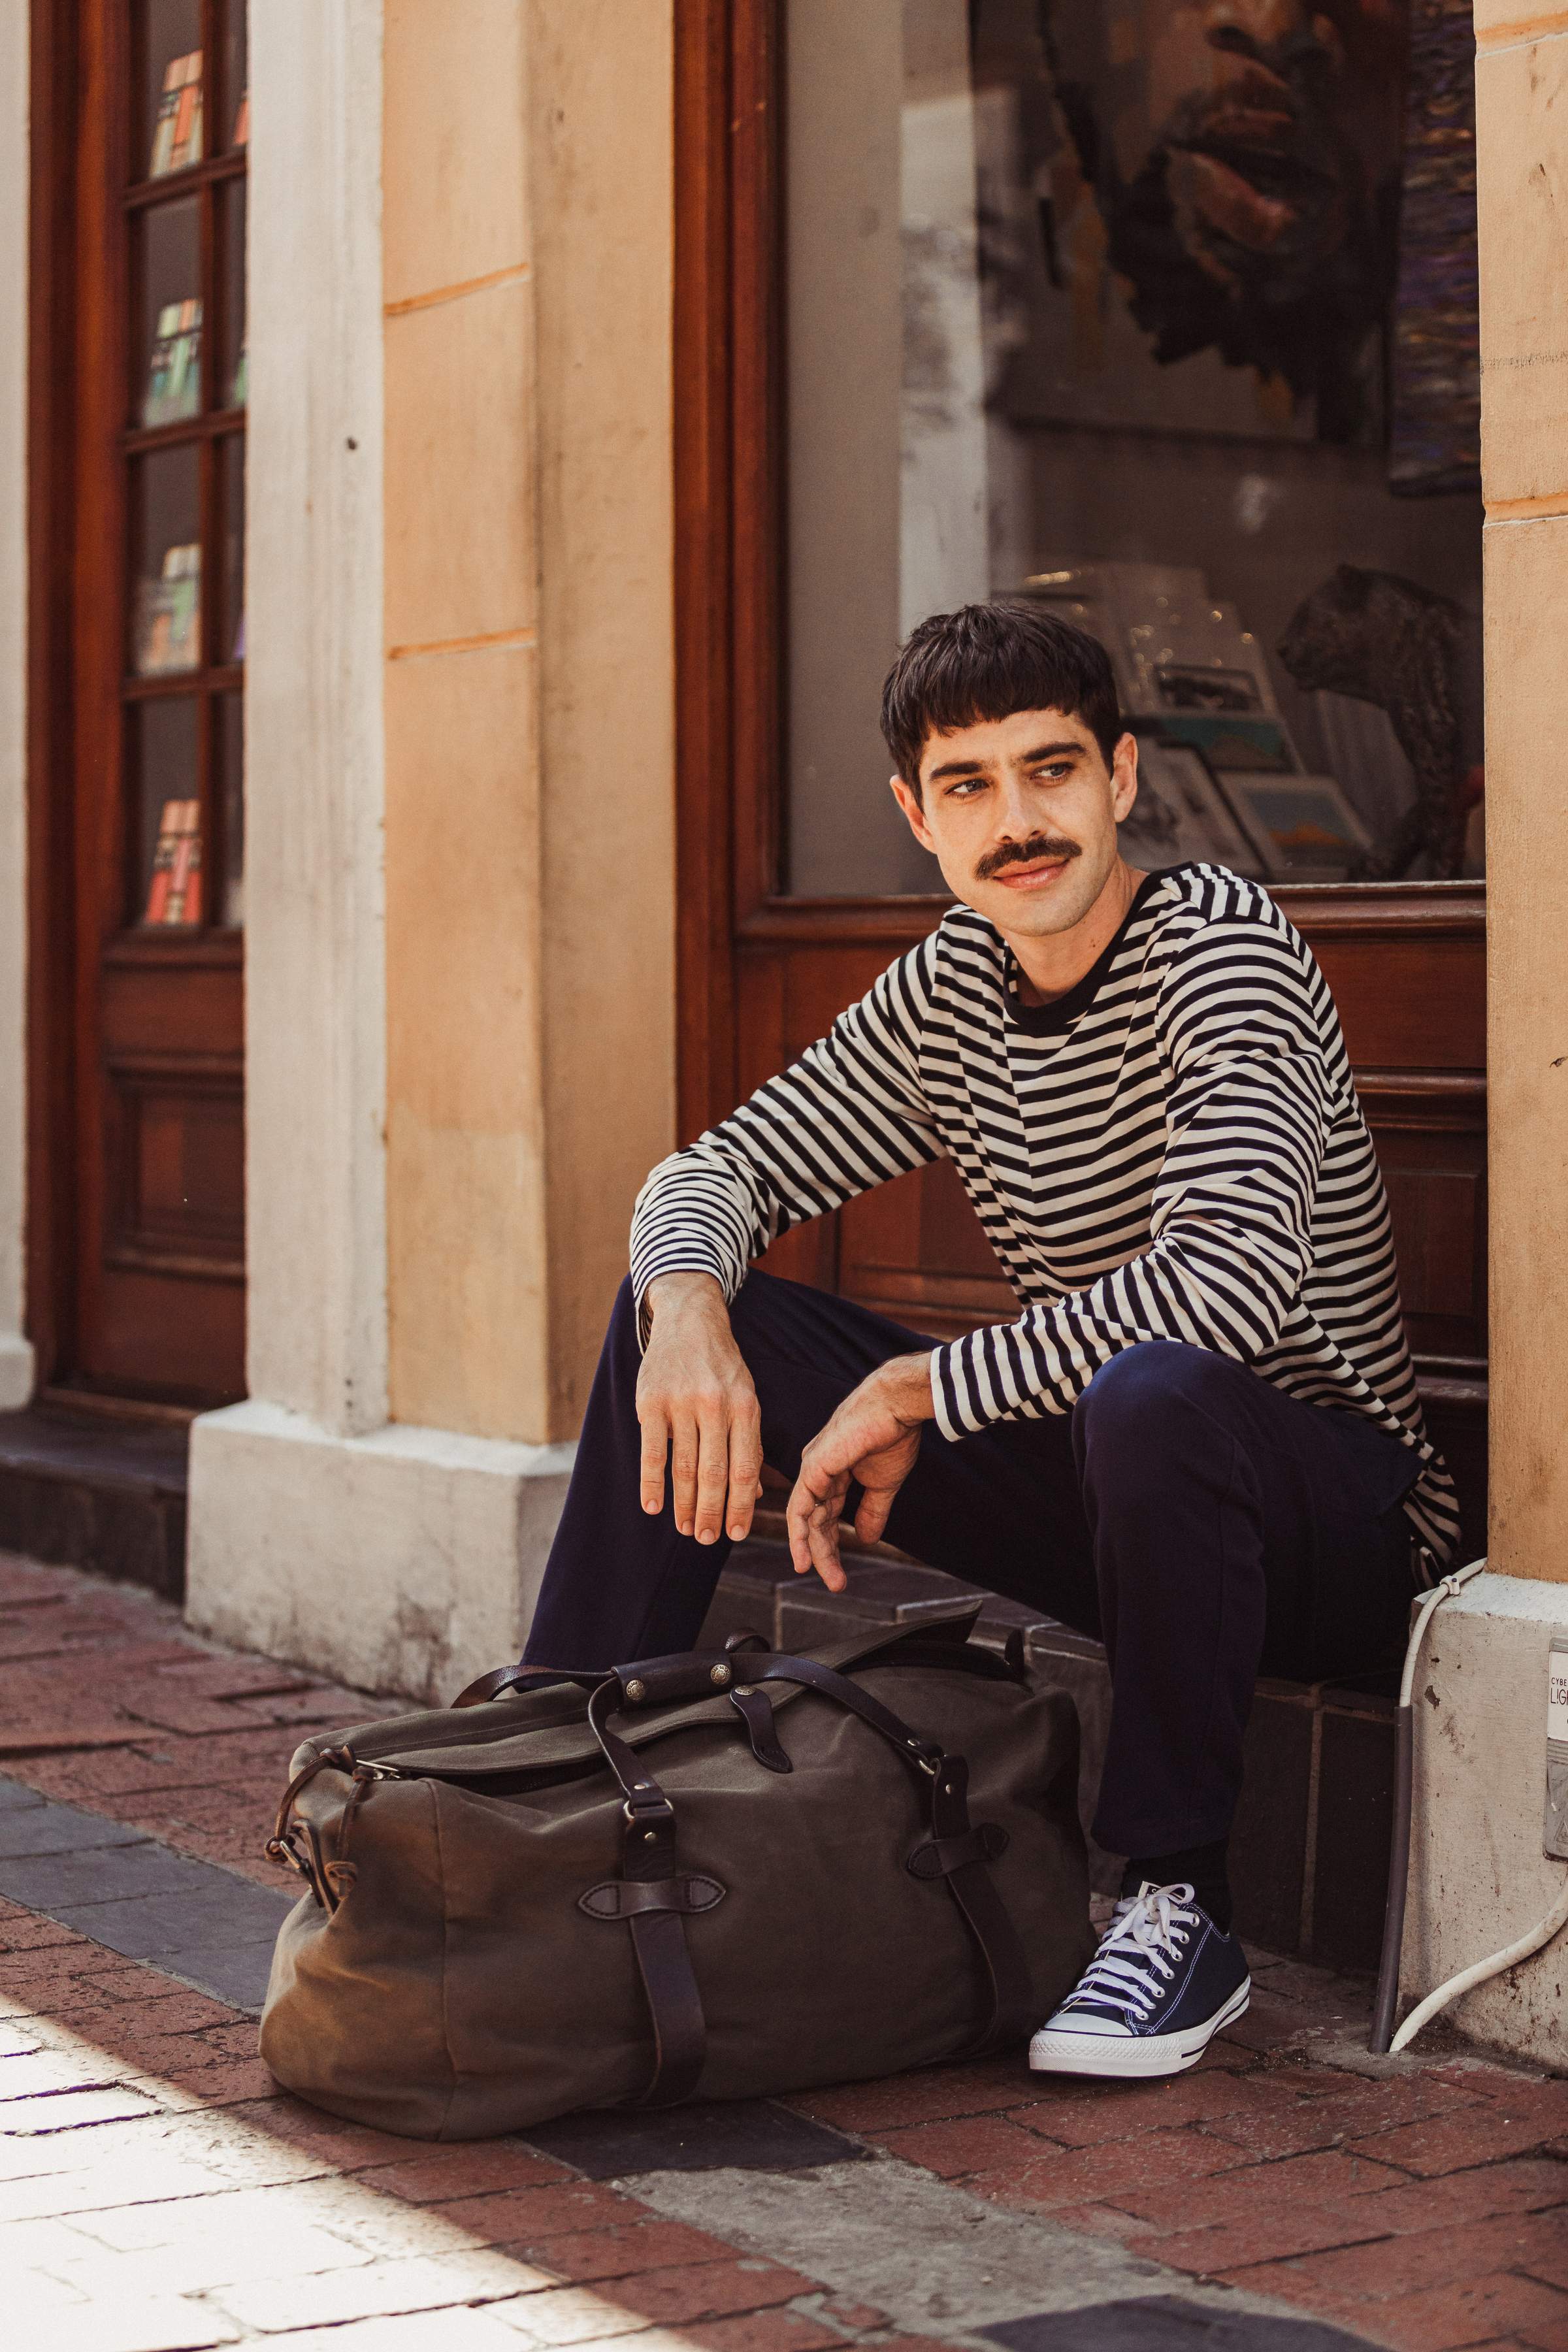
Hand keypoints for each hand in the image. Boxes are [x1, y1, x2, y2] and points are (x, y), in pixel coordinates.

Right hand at [637, 1273, 762, 1543]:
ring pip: (684, 1467)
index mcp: (746, 1407)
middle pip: (715, 1473)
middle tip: (707, 1540)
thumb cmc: (722, 1366)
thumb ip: (748, 1443)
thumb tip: (752, 1496)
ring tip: (686, 1528)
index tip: (736, 1534)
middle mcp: (716, 1406)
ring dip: (684, 1505)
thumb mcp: (746, 1396)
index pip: (745, 1468)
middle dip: (712, 1513)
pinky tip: (652, 1506)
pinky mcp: (651, 1401)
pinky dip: (651, 1484)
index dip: (740, 1506)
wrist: (690, 1319)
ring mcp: (682, 1402)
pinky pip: (652, 1451)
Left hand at [785, 1353, 934, 1591]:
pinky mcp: (814, 1467)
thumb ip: (872, 1511)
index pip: (826, 1515)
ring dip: (813, 1550)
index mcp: (833, 1473)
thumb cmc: (893, 1434)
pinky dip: (799, 1533)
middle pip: (814, 1521)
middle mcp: (817, 1472)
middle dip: (824, 1554)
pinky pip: (800, 1507)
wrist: (897, 1406)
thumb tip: (867, 1539)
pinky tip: (803, 1556)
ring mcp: (812, 1469)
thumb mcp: (883, 1483)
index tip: (841, 1573)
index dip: (832, 1544)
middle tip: (837, 1583)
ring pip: (805, 1518)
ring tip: (826, 1577)